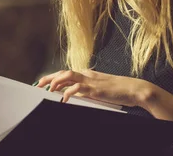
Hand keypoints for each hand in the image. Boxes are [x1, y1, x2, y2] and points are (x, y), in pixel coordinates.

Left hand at [35, 69, 153, 107]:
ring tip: (47, 89)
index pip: (66, 73)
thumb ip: (87, 90)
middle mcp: (87, 75)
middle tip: (38, 84)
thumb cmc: (119, 90)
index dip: (53, 77)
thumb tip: (74, 94)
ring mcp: (91, 81)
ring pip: (68, 76)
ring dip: (55, 81)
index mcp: (87, 74)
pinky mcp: (95, 89)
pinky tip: (63, 99)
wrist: (134, 89)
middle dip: (49, 78)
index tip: (43, 82)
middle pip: (63, 72)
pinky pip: (78, 88)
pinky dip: (68, 93)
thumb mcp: (100, 89)